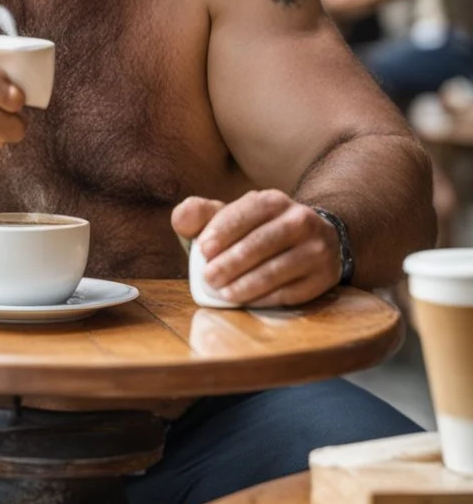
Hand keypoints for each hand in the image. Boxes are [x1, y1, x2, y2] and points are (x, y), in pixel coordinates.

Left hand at [171, 190, 340, 306]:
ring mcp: (316, 249)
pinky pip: (292, 291)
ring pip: (278, 269)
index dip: (224, 230)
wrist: (312, 241)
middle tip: (209, 278)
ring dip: (248, 284)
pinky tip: (247, 301)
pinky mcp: (322, 278)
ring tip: (224, 293)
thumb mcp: (232, 217)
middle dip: (233, 261)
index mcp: (273, 201)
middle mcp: (300, 220)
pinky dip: (266, 298)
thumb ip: (202, 215)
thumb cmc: (257, 231)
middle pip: (263, 242)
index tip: (203, 250)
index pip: (248, 212)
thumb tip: (180, 218)